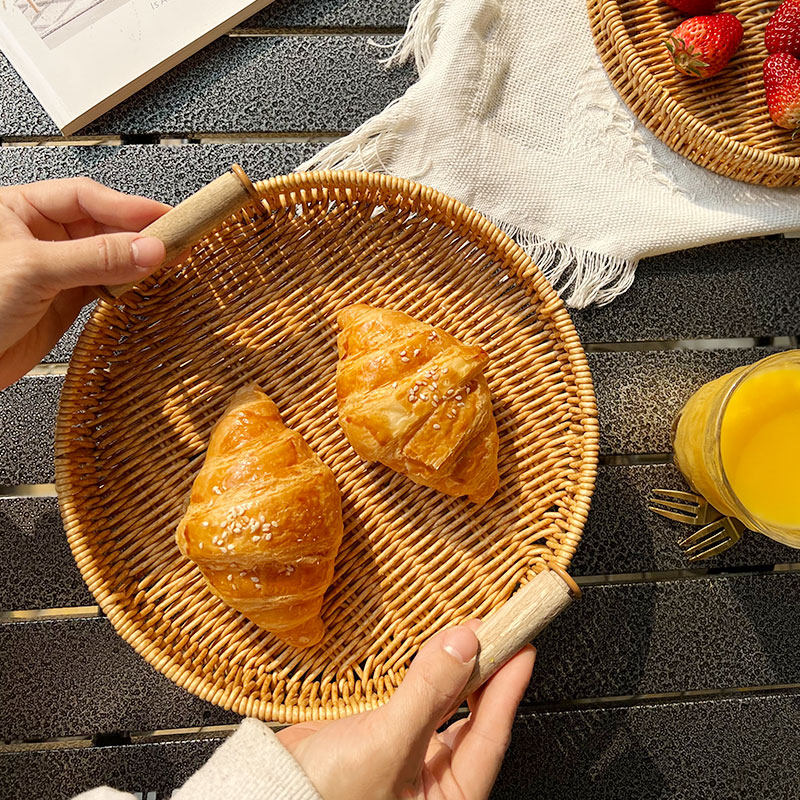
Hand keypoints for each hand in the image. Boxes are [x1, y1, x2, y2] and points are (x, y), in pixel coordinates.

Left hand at [0, 178, 169, 388]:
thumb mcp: (35, 271)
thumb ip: (95, 258)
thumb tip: (148, 248)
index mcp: (19, 209)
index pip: (85, 196)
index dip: (128, 206)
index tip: (165, 217)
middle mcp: (39, 235)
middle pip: (102, 225)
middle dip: (136, 235)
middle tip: (173, 243)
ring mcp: (54, 269)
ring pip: (107, 256)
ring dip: (135, 262)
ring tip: (164, 265)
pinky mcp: (64, 300)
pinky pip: (105, 286)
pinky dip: (126, 288)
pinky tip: (142, 287)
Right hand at [277, 623, 534, 799]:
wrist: (266, 791)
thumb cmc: (321, 797)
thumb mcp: (385, 747)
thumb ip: (428, 693)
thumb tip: (464, 646)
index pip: (492, 735)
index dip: (509, 686)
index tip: (522, 644)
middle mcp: (434, 782)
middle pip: (474, 717)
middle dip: (487, 671)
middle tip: (498, 630)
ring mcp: (411, 759)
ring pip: (447, 704)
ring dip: (459, 668)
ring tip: (472, 634)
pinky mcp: (386, 737)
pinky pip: (419, 698)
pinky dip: (428, 672)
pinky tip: (436, 652)